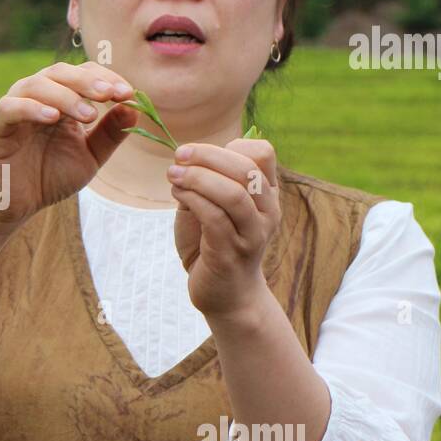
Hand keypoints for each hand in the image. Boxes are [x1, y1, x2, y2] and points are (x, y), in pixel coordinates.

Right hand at [0, 61, 137, 235]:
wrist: (18, 205)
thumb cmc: (51, 176)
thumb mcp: (90, 156)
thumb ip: (110, 133)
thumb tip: (134, 108)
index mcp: (61, 99)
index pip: (84, 73)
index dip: (107, 78)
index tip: (128, 93)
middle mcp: (38, 97)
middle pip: (61, 72)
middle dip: (88, 81)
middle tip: (111, 94)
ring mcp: (16, 108)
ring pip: (37, 85)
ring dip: (66, 96)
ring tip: (89, 116)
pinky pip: (10, 107)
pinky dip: (31, 108)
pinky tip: (53, 118)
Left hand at [168, 138, 281, 319]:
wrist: (226, 295)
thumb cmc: (214, 245)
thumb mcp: (213, 206)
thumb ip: (209, 182)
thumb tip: (186, 156)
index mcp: (266, 195)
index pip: (263, 154)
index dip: (231, 145)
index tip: (198, 152)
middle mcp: (267, 212)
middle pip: (247, 169)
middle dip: (208, 156)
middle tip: (178, 156)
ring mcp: (252, 234)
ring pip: (233, 193)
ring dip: (198, 178)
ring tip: (173, 174)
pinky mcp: (231, 253)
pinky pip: (215, 218)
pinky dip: (193, 200)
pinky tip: (177, 195)